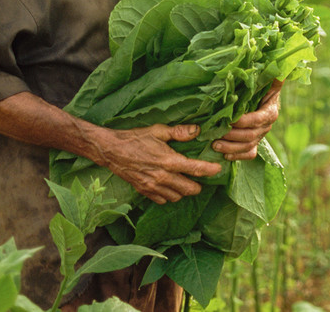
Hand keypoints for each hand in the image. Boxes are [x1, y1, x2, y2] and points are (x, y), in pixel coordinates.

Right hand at [101, 124, 222, 204]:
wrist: (111, 151)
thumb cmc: (135, 138)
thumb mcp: (158, 130)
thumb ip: (179, 132)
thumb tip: (197, 130)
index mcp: (169, 161)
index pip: (196, 169)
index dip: (210, 170)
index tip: (218, 169)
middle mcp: (163, 177)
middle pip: (190, 189)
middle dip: (198, 185)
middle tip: (200, 177)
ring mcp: (153, 186)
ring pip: (177, 197)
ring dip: (183, 191)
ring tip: (184, 181)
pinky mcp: (144, 191)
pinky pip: (162, 200)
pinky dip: (169, 196)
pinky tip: (169, 186)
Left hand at [212, 79, 281, 160]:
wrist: (261, 98)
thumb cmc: (259, 87)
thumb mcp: (265, 81)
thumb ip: (270, 76)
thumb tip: (277, 69)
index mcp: (270, 111)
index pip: (257, 119)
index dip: (243, 122)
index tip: (229, 120)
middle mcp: (266, 126)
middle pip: (251, 135)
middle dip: (233, 136)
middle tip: (216, 135)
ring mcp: (261, 136)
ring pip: (248, 146)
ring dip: (231, 148)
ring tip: (215, 145)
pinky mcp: (255, 143)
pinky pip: (249, 154)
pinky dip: (238, 157)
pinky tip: (225, 156)